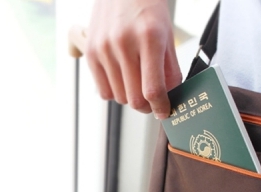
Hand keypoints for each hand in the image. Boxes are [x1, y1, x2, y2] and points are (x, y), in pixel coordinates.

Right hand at [86, 0, 181, 118]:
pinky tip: (122, 78)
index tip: (164, 112)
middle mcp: (123, 43)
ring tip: (137, 83)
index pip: (152, 89)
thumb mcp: (167, 38)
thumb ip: (170, 72)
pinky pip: (104, 91)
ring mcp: (104, 48)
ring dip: (131, 98)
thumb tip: (170, 101)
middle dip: (147, 106)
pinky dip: (115, 92)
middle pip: (135, 99)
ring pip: (120, 98)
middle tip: (153, 101)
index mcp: (149, 39)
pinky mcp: (90, 51)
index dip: (160, 107)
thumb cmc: (148, 10)